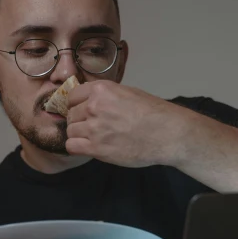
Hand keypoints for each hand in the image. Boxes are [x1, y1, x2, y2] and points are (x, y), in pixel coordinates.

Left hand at [65, 80, 186, 167]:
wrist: (167, 133)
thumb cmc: (154, 113)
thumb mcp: (129, 93)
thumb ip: (107, 96)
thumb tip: (93, 101)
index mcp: (102, 90)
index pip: (73, 95)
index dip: (76, 104)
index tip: (81, 111)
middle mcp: (94, 106)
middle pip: (71, 114)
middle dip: (79, 121)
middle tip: (92, 127)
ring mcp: (94, 128)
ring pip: (70, 131)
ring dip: (79, 135)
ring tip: (93, 138)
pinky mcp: (96, 148)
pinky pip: (72, 146)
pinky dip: (77, 147)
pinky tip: (87, 147)